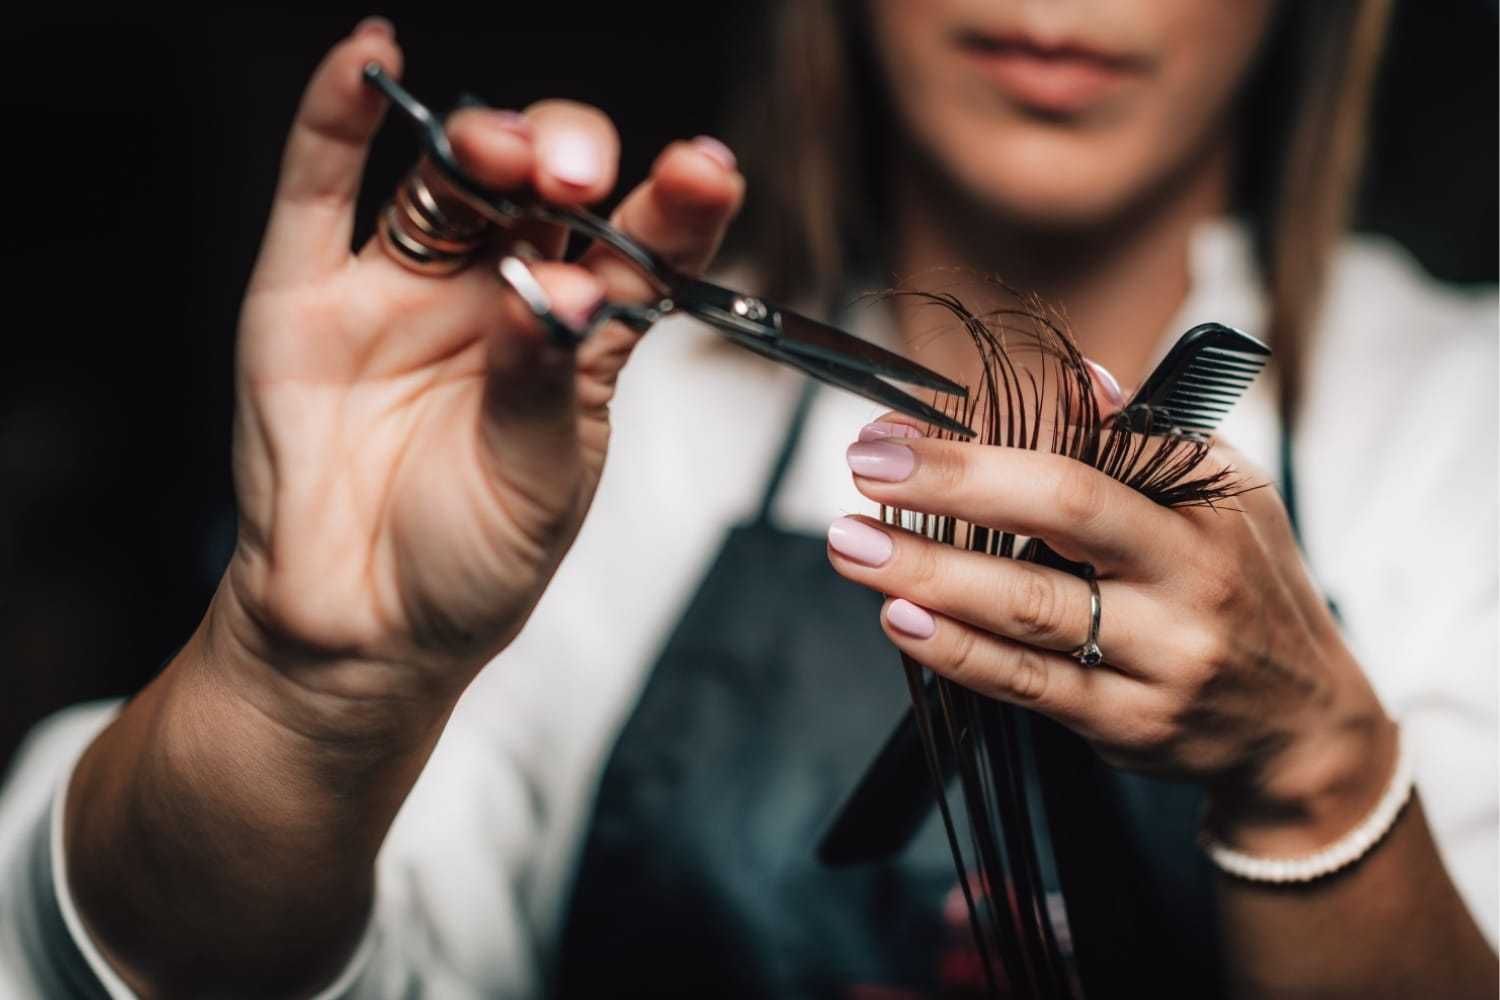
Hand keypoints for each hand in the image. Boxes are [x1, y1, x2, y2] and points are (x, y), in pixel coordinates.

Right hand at [216, 19, 743, 734]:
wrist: (361, 632)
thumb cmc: (471, 564)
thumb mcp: (539, 483)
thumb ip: (545, 381)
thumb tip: (556, 290)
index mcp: (578, 338)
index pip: (637, 245)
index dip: (674, 203)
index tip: (705, 171)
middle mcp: (499, 294)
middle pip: (542, 188)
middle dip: (567, 159)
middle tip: (575, 177)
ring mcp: (405, 287)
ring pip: (448, 180)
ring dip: (480, 140)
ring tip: (502, 150)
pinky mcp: (309, 292)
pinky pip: (321, 188)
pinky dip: (335, 117)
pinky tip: (367, 58)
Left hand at [826, 417, 1395, 854]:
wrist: (1300, 724)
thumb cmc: (1245, 585)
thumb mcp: (1225, 498)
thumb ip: (1144, 442)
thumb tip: (1078, 378)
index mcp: (1204, 508)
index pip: (1091, 453)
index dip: (986, 439)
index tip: (898, 430)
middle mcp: (1189, 578)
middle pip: (1062, 513)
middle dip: (953, 485)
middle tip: (864, 470)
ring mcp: (1161, 658)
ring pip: (1030, 608)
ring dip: (928, 573)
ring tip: (853, 546)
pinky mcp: (1127, 723)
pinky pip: (1028, 684)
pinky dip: (957, 651)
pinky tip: (901, 619)